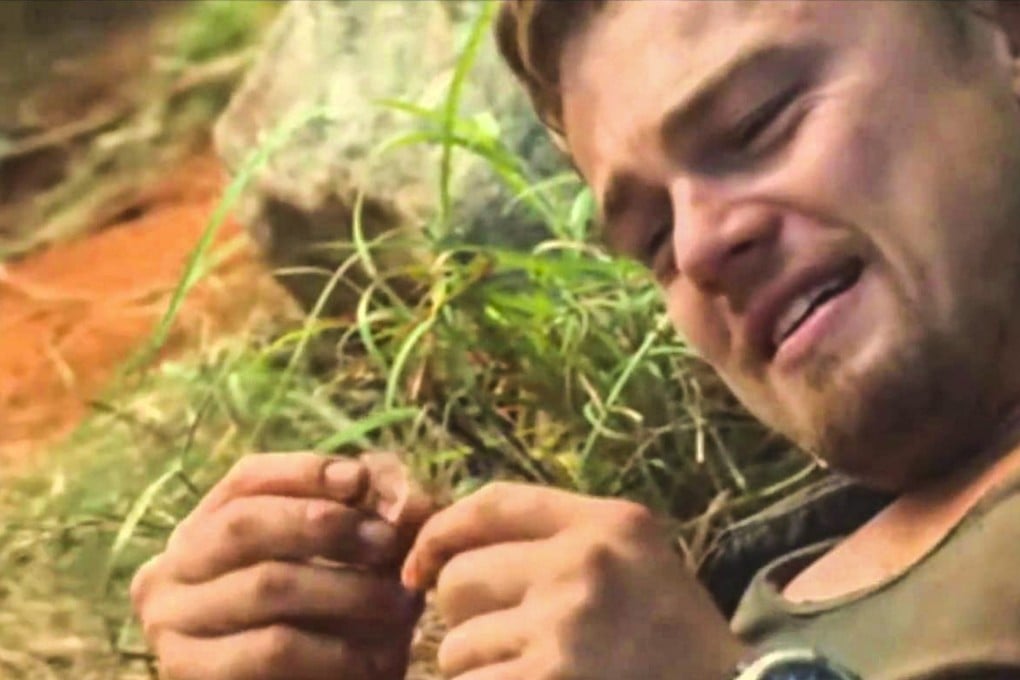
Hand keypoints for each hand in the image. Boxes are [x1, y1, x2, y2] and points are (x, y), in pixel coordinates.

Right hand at [131, 452, 432, 679]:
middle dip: (326, 525)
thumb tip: (380, 483)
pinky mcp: (194, 677)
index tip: (360, 479)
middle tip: (388, 541)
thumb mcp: (337, 561)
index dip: (303, 472)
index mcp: (199, 532)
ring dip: (347, 588)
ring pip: (267, 585)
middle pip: (245, 525)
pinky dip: (335, 648)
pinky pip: (273, 649)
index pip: (245, 480)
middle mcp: (167, 574)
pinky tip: (376, 656)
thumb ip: (356, 516)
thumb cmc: (326, 624)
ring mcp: (172, 628)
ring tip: (402, 603)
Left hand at [402, 482, 746, 679]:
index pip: (491, 504)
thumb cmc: (672, 637)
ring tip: (529, 673)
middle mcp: (584, 563)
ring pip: (457, 647)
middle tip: (505, 640)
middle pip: (458, 578)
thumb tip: (445, 550)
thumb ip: (558, 540)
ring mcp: (565, 628)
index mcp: (606, 521)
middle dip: (464, 617)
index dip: (439, 532)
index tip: (419, 564)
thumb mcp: (634, 560)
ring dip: (478, 670)